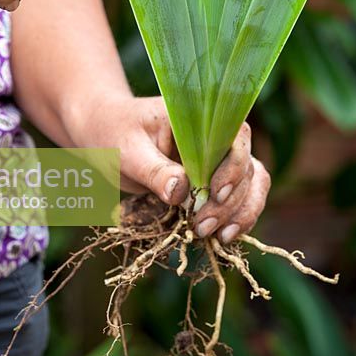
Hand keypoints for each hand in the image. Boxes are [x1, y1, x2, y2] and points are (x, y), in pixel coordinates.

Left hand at [76, 94, 269, 242]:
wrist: (104, 135)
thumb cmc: (114, 133)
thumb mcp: (127, 150)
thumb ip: (154, 170)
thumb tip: (181, 191)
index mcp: (199, 118)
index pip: (236, 136)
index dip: (234, 166)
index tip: (215, 193)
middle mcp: (216, 136)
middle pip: (247, 166)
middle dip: (231, 201)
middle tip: (202, 227)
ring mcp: (217, 159)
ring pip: (251, 184)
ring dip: (241, 212)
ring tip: (219, 237)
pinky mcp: (212, 181)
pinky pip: (238, 199)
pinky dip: (236, 218)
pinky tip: (223, 237)